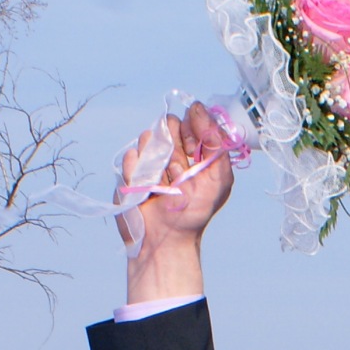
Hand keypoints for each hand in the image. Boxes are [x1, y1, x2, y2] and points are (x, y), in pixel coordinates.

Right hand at [117, 101, 234, 302]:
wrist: (166, 240)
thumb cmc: (195, 213)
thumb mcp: (219, 178)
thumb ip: (217, 143)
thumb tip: (198, 109)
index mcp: (193, 151)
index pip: (190, 120)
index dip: (193, 131)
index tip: (194, 152)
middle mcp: (170, 152)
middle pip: (167, 124)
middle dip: (175, 147)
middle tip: (181, 174)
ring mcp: (149, 160)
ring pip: (148, 137)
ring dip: (159, 164)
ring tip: (166, 189)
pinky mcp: (130, 171)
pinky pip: (131, 157)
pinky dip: (141, 174)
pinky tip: (150, 192)